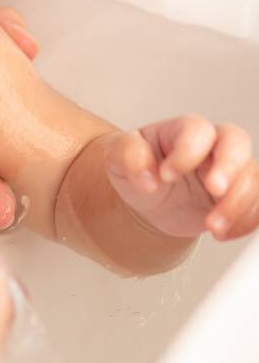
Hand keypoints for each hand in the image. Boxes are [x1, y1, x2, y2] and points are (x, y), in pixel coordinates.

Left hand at [106, 116, 258, 239]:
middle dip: (230, 168)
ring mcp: (230, 171)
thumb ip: (128, 156)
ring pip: (253, 177)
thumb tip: (147, 178)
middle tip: (214, 191)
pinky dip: (245, 222)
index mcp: (180, 130)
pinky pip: (258, 206)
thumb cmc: (136, 169)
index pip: (197, 129)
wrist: (148, 199)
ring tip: (212, 226)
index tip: (166, 175)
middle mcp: (211, 146)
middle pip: (237, 142)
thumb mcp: (118, 158)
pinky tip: (221, 233)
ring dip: (238, 205)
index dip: (187, 151)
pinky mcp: (238, 196)